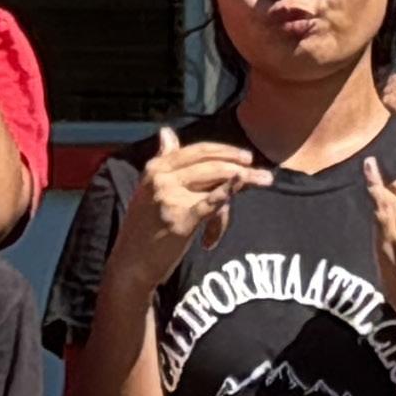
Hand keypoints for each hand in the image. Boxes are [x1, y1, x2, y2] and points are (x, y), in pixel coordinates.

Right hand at [111, 128, 273, 289]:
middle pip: (210, 163)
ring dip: (244, 180)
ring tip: (264, 181)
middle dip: (239, 163)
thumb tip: (166, 131)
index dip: (224, 151)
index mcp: (155, 168)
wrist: (131, 263)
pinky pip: (210, 202)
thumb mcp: (148, 188)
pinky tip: (239, 182)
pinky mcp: (180, 220)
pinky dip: (227, 191)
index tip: (245, 156)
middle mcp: (161, 178)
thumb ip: (163, 159)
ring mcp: (170, 198)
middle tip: (260, 169)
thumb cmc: (144, 227)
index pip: (197, 151)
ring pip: (215, 180)